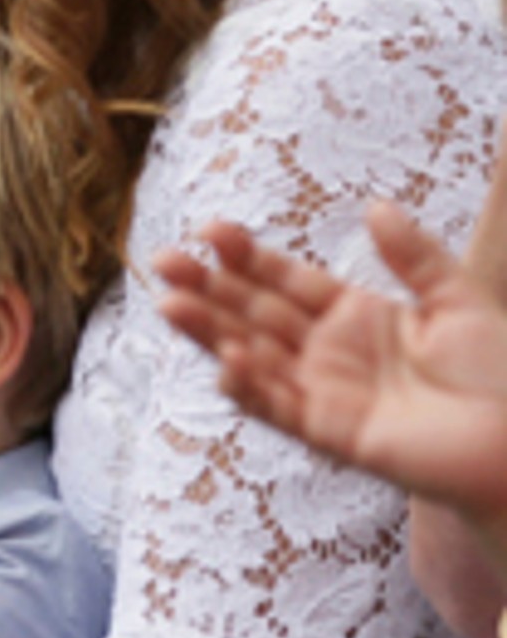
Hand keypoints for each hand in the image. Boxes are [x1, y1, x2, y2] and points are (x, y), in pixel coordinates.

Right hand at [157, 208, 506, 526]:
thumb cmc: (503, 377)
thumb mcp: (461, 301)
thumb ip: (414, 255)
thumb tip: (373, 206)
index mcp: (357, 316)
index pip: (288, 281)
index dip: (249, 257)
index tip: (212, 231)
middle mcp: (330, 353)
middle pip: (255, 314)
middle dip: (208, 288)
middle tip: (165, 261)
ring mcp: (324, 393)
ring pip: (252, 356)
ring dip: (208, 332)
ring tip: (169, 303)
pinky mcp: (329, 432)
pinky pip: (278, 407)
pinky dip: (249, 386)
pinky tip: (224, 360)